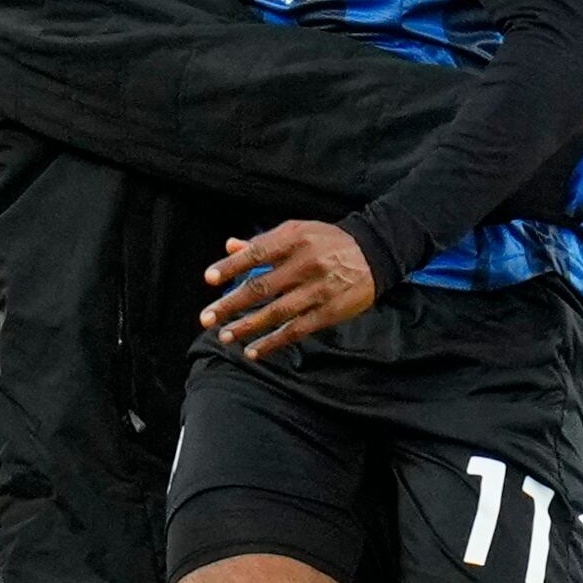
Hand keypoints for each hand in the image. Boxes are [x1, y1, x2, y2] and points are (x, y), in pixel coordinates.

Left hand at [203, 221, 378, 357]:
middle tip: (207, 317)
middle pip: (261, 287)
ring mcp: (318, 289)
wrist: (375, 254)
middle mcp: (305, 264)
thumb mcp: (298, 231)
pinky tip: (253, 351)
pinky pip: (296, 330)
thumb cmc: (329, 241)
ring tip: (225, 335)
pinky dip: (273, 342)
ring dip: (248, 326)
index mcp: (295, 239)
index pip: (256, 253)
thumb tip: (229, 246)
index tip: (210, 279)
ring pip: (276, 312)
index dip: (231, 266)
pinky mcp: (329, 312)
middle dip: (231, 304)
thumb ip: (263, 241)